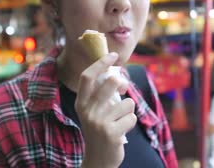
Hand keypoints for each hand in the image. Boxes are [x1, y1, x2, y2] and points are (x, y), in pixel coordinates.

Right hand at [76, 53, 136, 167]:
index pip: (88, 76)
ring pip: (127, 102)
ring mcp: (99, 122)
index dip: (101, 63)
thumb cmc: (101, 129)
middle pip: (110, 83)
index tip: (113, 55)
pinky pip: (132, 118)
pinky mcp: (111, 133)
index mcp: (81, 103)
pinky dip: (131, 123)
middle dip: (122, 83)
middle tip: (123, 89)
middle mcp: (87, 111)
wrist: (98, 159)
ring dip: (128, 111)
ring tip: (119, 121)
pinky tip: (122, 131)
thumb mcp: (94, 111)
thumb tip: (118, 76)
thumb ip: (102, 95)